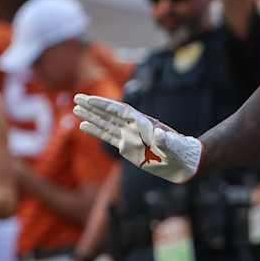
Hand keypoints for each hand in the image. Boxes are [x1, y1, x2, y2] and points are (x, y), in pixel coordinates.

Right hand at [74, 93, 201, 182]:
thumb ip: (165, 140)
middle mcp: (135, 127)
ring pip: (107, 123)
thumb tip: (158, 133)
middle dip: (94, 106)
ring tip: (75, 108)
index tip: (90, 100)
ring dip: (91, 116)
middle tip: (76, 97)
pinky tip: (83, 125)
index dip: (105, 105)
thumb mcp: (173, 146)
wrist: (184, 163)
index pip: (120, 111)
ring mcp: (130, 136)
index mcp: (143, 123)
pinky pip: (109, 136)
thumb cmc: (180, 153)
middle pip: (110, 113)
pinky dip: (96, 130)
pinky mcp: (128, 147)